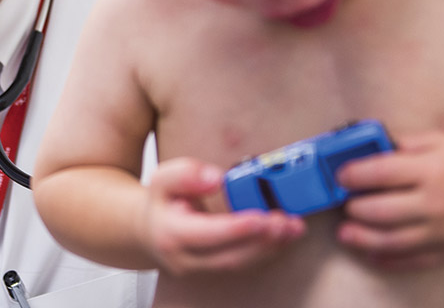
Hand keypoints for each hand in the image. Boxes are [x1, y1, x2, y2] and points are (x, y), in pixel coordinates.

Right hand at [142, 157, 304, 274]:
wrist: (150, 230)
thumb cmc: (162, 202)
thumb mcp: (162, 178)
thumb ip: (185, 174)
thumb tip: (214, 178)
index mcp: (171, 234)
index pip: (205, 235)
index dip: (234, 228)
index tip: (260, 218)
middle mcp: (187, 258)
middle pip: (229, 256)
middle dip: (262, 241)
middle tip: (286, 223)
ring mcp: (202, 269)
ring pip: (240, 263)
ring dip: (270, 247)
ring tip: (293, 227)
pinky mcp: (216, 270)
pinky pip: (245, 263)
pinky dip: (267, 249)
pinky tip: (284, 234)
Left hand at [335, 131, 443, 270]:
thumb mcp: (436, 141)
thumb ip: (399, 143)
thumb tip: (362, 144)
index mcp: (432, 169)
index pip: (381, 173)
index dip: (353, 175)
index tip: (339, 176)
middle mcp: (437, 203)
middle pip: (381, 211)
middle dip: (354, 208)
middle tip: (344, 204)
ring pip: (391, 241)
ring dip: (361, 238)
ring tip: (345, 232)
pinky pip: (411, 261)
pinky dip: (386, 259)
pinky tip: (369, 252)